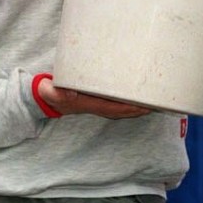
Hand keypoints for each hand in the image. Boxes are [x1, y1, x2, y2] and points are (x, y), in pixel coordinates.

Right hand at [37, 78, 154, 118]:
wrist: (45, 97)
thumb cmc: (50, 92)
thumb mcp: (49, 91)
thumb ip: (56, 92)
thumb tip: (69, 94)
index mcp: (88, 104)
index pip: (112, 108)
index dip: (128, 108)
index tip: (142, 106)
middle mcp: (96, 106)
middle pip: (122, 111)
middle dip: (138, 109)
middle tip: (157, 103)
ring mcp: (97, 104)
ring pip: (121, 109)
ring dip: (137, 107)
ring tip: (154, 101)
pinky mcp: (97, 98)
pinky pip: (117, 103)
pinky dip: (129, 102)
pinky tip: (139, 97)